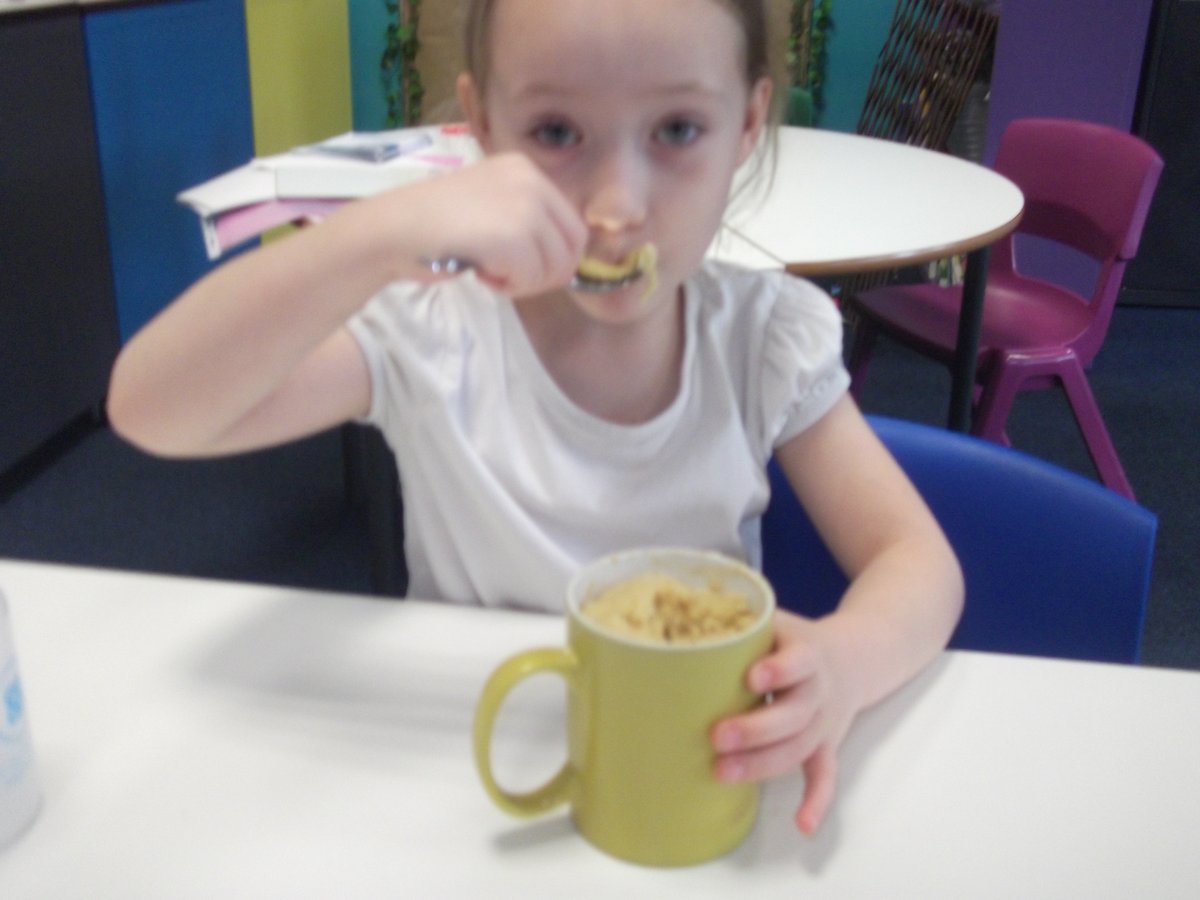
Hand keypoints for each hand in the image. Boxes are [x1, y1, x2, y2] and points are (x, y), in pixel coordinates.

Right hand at [383, 153, 587, 296]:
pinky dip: (510, 287)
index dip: (556, 258)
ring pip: (555, 267)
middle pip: (572, 248)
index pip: (573, 225)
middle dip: (547, 274)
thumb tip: (565, 262)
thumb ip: (527, 221)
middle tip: (513, 279)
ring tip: (492, 274)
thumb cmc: (437, 224)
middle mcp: (531, 181)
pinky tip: (483, 275)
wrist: (397, 228)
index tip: (526, 268)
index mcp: (527, 169)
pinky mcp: (514, 236)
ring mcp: (524, 207)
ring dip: (525, 283)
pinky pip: (532, 277)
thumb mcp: (490, 205)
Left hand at [710, 610, 860, 834]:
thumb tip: (677, 611)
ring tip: (723, 773)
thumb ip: (737, 619)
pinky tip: (803, 826)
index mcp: (808, 653)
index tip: (750, 677)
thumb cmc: (793, 639)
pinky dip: (817, 801)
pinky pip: (826, 775)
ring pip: (800, 747)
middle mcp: (818, 690)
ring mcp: (823, 721)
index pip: (800, 661)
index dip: (779, 670)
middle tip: (716, 735)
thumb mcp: (774, 620)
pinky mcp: (826, 744)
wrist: (852, 658)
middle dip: (757, 728)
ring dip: (765, 764)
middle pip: (795, 714)